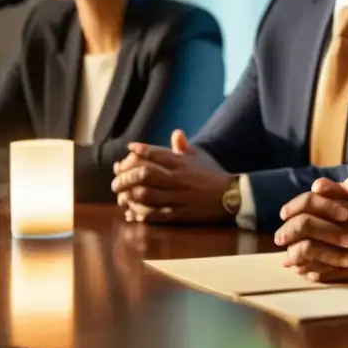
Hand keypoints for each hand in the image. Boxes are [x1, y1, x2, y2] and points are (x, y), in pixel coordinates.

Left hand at [111, 130, 232, 223]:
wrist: (231, 197)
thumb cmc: (213, 175)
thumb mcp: (202, 157)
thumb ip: (185, 147)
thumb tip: (176, 133)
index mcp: (183, 164)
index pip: (157, 154)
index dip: (140, 150)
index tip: (129, 148)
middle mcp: (178, 179)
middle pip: (145, 174)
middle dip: (126, 176)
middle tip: (116, 180)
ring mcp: (178, 197)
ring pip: (146, 195)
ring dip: (129, 195)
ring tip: (120, 196)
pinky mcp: (179, 214)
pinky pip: (154, 215)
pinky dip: (139, 214)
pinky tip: (131, 213)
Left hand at [274, 177, 347, 283]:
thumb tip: (322, 185)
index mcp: (347, 210)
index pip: (309, 203)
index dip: (292, 207)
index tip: (284, 213)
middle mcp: (342, 230)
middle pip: (302, 228)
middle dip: (286, 233)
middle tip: (279, 238)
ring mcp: (345, 252)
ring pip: (309, 253)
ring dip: (295, 256)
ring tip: (289, 260)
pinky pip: (324, 273)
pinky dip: (312, 272)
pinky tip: (307, 272)